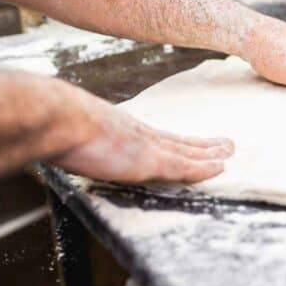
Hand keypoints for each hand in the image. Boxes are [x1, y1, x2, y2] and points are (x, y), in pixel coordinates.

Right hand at [54, 93, 233, 182]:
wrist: (56, 118)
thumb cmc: (55, 123)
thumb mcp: (71, 129)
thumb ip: (77, 137)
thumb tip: (66, 141)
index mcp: (122, 129)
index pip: (158, 137)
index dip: (177, 141)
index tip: (192, 141)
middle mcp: (139, 135)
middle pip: (179, 142)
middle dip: (203, 145)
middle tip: (225, 144)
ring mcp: (145, 147)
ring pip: (186, 152)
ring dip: (210, 154)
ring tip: (229, 152)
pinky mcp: (148, 160)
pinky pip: (183, 166)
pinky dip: (203, 168)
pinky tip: (220, 168)